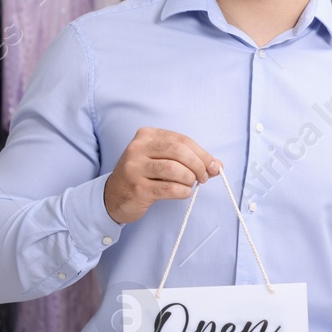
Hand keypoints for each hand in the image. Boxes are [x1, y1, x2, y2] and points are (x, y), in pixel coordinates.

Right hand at [103, 127, 220, 224]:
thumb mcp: (162, 161)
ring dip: (190, 179)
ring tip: (190, 185)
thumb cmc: (144, 176)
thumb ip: (188, 159)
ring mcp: (135, 168)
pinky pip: (169, 188)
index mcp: (146, 135)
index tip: (213, 166)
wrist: (113, 196)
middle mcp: (137, 148)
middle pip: (179, 151)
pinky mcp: (137, 188)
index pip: (182, 140)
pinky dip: (183, 191)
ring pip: (174, 169)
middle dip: (198, 165)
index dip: (202, 153)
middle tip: (204, 177)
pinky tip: (183, 192)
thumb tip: (217, 165)